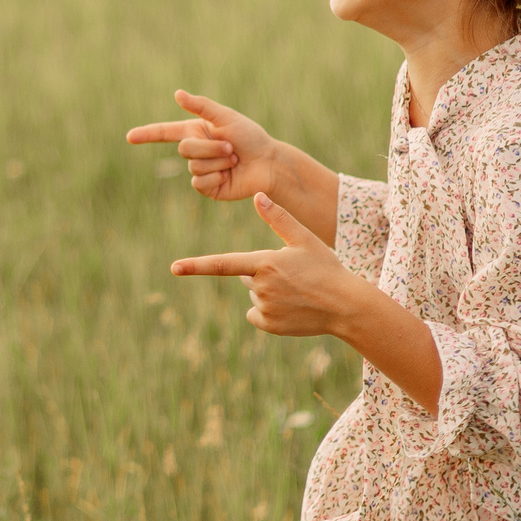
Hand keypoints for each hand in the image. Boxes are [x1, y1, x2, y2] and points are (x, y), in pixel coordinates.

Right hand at [127, 91, 282, 203]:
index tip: (129, 137)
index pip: (165, 132)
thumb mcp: (227, 117)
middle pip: (184, 149)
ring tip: (235, 160)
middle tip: (232, 148)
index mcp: (196, 131)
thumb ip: (202, 107)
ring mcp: (201, 170)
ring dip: (217, 162)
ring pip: (193, 167)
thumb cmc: (251, 137)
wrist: (269, 164)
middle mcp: (196, 151)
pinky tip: (229, 176)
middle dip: (209, 148)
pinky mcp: (208, 188)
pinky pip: (200, 183)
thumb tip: (177, 94)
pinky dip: (216, 177)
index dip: (147, 134)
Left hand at [171, 193, 367, 338]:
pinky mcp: (269, 325)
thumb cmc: (326, 268)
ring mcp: (264, 308)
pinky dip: (268, 311)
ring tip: (296, 291)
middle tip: (290, 275)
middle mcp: (261, 287)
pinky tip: (290, 307)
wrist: (346, 306)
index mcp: (265, 263)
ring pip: (254, 295)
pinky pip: (257, 315)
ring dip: (268, 292)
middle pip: (246, 277)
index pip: (222, 264)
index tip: (174, 268)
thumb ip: (278, 218)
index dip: (196, 266)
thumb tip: (257, 195)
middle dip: (261, 273)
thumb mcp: (304, 239)